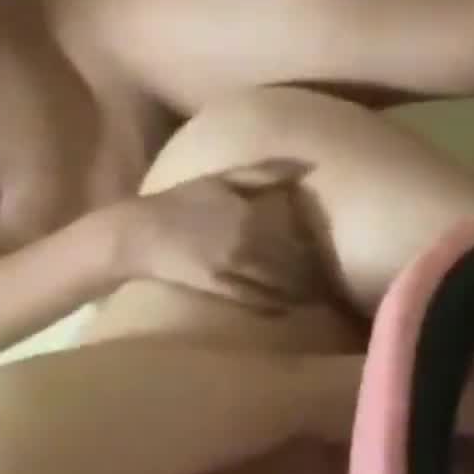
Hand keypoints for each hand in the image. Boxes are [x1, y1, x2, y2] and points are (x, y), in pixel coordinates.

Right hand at [111, 159, 320, 311]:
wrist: (136, 234)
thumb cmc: (181, 201)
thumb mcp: (221, 179)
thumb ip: (263, 173)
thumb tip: (306, 165)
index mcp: (250, 215)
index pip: (299, 235)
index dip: (320, 246)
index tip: (337, 250)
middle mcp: (246, 243)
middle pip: (295, 265)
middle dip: (316, 274)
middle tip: (334, 280)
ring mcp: (232, 268)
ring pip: (280, 286)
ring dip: (302, 294)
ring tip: (318, 297)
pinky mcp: (219, 288)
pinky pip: (257, 301)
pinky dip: (276, 306)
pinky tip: (288, 307)